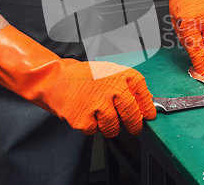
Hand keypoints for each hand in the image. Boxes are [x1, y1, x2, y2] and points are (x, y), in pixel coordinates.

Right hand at [0, 26, 155, 137]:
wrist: (54, 79)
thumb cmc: (82, 77)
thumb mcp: (108, 73)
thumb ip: (126, 87)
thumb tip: (144, 106)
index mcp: (119, 74)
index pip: (142, 92)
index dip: (147, 106)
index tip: (149, 115)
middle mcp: (111, 87)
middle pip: (132, 115)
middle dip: (134, 125)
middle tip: (134, 128)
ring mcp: (98, 104)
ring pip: (114, 127)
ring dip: (110, 126)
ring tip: (99, 115)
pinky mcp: (84, 119)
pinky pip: (95, 131)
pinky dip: (91, 127)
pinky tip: (85, 113)